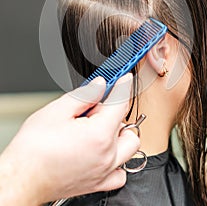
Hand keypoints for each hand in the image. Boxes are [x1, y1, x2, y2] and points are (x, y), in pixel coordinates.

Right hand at [0, 74, 138, 205]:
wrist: (22, 178)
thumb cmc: (33, 149)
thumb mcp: (57, 110)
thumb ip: (85, 95)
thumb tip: (99, 85)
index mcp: (99, 135)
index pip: (120, 103)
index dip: (122, 85)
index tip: (123, 77)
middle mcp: (107, 155)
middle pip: (126, 124)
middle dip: (114, 111)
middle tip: (93, 108)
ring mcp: (104, 171)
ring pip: (128, 147)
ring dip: (119, 133)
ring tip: (97, 128)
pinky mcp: (98, 183)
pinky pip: (120, 171)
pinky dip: (117, 159)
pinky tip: (102, 151)